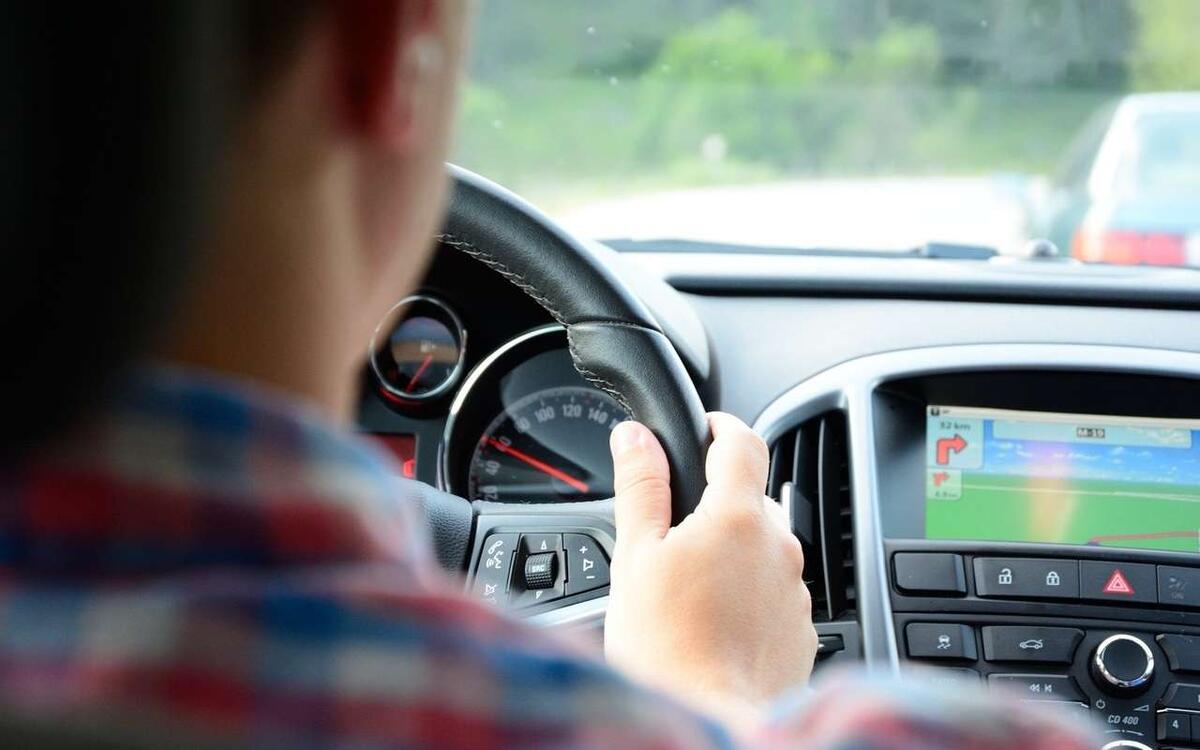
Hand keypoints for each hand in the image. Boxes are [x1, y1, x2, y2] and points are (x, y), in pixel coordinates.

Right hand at [604, 413, 816, 732]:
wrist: (710, 722)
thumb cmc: (667, 649)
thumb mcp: (636, 556)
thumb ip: (642, 487)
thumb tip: (636, 435)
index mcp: (737, 517)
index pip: (743, 441)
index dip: (721, 425)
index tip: (705, 429)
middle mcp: (779, 547)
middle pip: (754, 499)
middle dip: (719, 504)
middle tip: (676, 535)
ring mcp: (795, 591)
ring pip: (766, 550)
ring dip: (737, 554)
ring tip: (692, 589)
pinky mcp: (802, 631)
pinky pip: (777, 595)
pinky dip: (752, 597)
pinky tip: (717, 622)